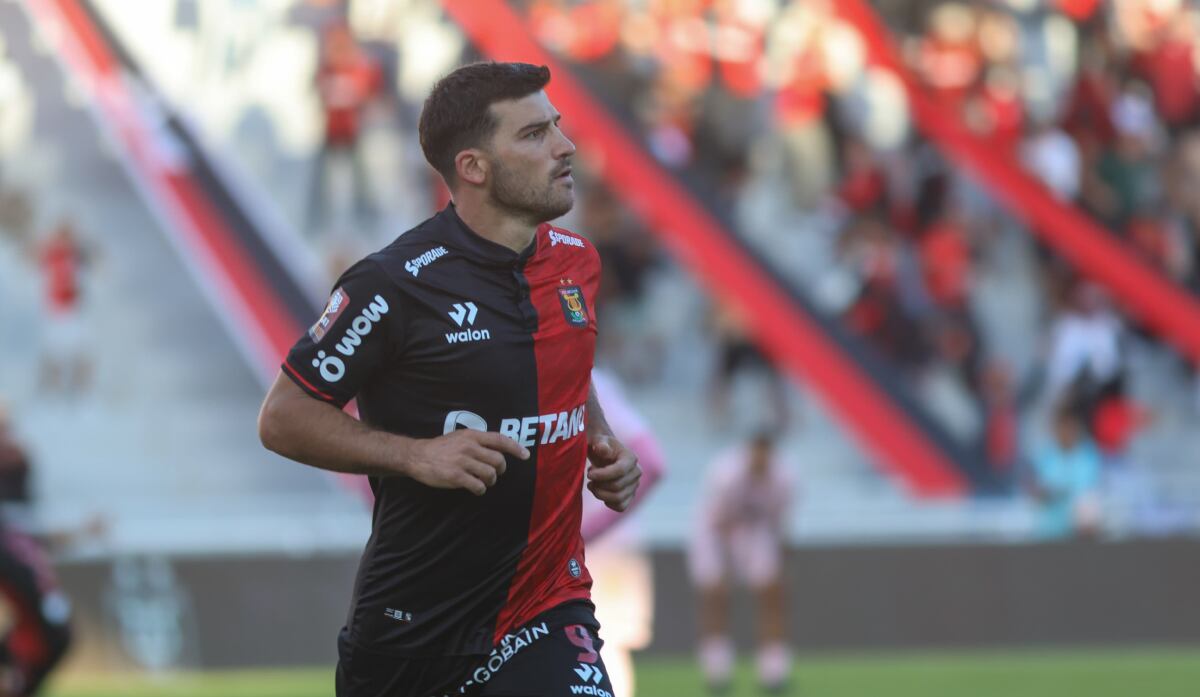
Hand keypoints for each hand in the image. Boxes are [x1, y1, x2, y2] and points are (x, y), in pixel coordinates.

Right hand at [403, 430, 528, 495]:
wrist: (418, 456)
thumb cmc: (441, 447)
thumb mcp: (460, 437)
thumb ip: (478, 441)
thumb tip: (499, 448)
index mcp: (472, 435)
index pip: (500, 440)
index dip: (515, 448)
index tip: (526, 456)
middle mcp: (469, 447)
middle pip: (498, 460)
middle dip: (500, 470)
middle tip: (495, 473)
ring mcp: (462, 461)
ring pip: (490, 474)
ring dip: (490, 481)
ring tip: (483, 481)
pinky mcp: (456, 476)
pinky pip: (478, 486)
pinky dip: (480, 489)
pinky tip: (475, 488)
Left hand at [586, 434, 640, 511]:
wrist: (604, 454)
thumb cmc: (600, 446)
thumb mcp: (598, 441)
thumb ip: (600, 444)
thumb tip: (602, 449)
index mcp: (631, 458)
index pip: (620, 471)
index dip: (602, 475)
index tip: (589, 474)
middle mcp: (636, 472)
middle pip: (617, 486)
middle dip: (599, 485)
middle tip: (589, 478)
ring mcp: (635, 485)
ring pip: (618, 498)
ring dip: (600, 494)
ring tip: (592, 485)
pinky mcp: (630, 495)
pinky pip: (621, 507)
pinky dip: (608, 502)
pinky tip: (601, 492)